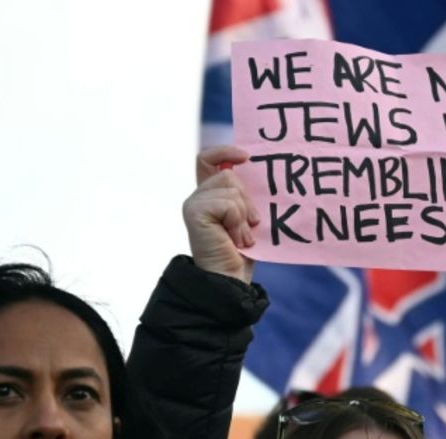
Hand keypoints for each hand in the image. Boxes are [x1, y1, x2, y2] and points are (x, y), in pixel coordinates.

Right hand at [183, 145, 259, 283]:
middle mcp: (198, 197)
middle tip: (249, 226)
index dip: (225, 151)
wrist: (230, 280)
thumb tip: (251, 167)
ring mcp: (194, 203)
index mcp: (209, 195)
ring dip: (244, 215)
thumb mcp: (246, 217)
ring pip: (231, 187)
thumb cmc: (242, 253)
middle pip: (229, 174)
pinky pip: (229, 203)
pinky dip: (238, 222)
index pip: (208, 159)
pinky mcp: (194, 211)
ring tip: (240, 237)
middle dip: (247, 200)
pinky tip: (234, 239)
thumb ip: (243, 195)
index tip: (246, 157)